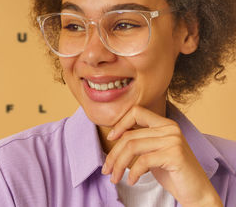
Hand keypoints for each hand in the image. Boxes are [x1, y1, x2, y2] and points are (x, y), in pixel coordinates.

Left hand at [100, 105, 222, 206]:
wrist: (197, 192)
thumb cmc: (172, 173)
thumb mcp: (153, 151)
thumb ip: (140, 140)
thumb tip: (114, 134)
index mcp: (165, 123)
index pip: (136, 112)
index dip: (120, 123)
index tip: (110, 138)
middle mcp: (170, 128)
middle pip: (129, 135)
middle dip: (113, 154)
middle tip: (107, 170)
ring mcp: (173, 140)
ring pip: (132, 147)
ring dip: (119, 165)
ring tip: (114, 178)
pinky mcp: (174, 155)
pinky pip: (143, 161)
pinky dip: (133, 173)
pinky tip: (131, 181)